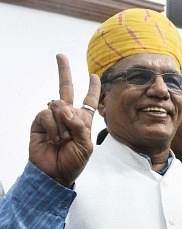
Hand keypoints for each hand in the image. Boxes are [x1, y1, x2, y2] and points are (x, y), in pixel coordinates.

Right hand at [29, 54, 99, 186]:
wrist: (54, 173)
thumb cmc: (73, 162)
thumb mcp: (85, 146)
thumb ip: (80, 126)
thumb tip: (65, 109)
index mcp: (83, 121)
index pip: (89, 101)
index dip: (92, 88)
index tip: (93, 76)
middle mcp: (68, 116)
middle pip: (67, 89)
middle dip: (64, 71)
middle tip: (60, 55)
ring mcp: (53, 118)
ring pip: (59, 105)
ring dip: (63, 123)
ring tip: (62, 140)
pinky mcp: (40, 122)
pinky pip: (48, 114)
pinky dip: (53, 126)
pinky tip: (53, 138)